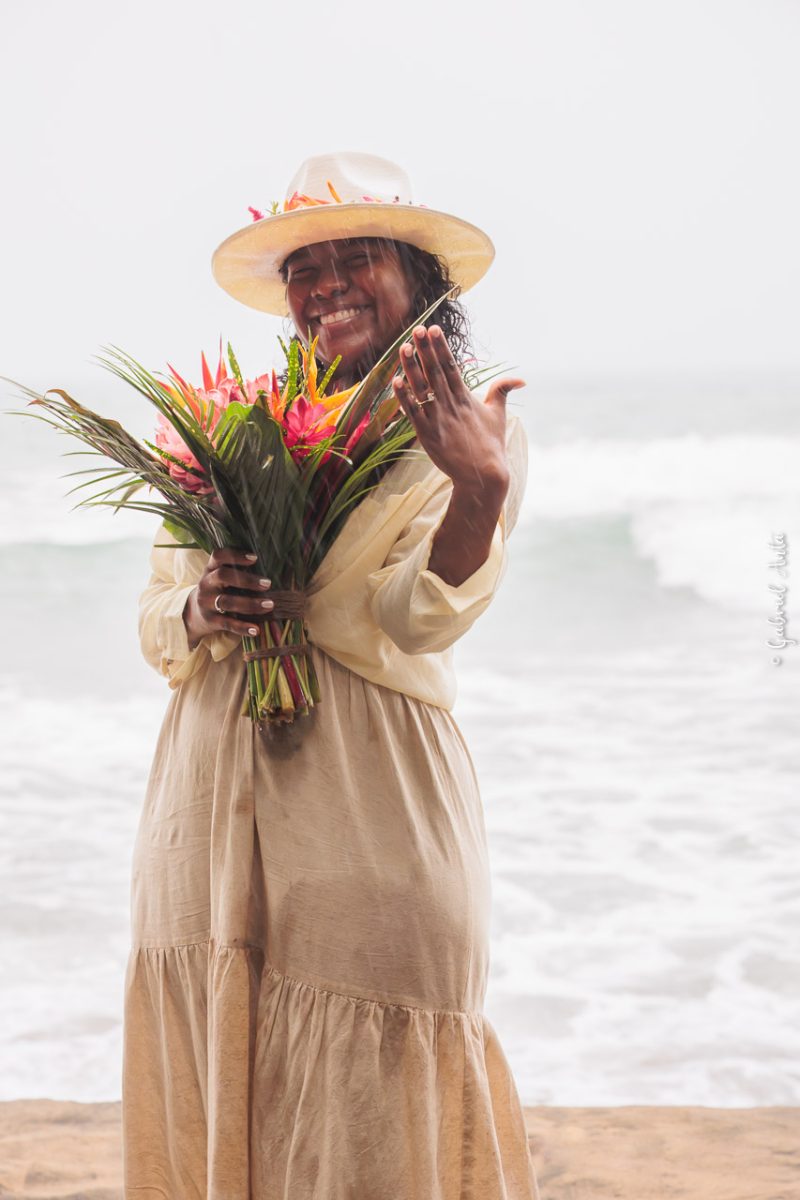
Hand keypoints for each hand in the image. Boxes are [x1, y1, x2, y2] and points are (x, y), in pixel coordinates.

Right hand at [182, 547, 273, 648]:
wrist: (192, 614)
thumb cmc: (216, 590)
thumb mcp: (219, 577)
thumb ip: (236, 571)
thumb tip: (271, 566)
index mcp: (210, 569)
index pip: (218, 556)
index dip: (235, 555)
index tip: (255, 558)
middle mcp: (206, 583)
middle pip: (223, 576)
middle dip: (247, 580)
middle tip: (268, 584)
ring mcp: (206, 602)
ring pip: (227, 602)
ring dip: (250, 604)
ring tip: (269, 605)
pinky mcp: (210, 620)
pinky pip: (228, 624)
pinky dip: (243, 627)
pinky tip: (256, 629)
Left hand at [391, 324, 524, 491]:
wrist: (483, 475)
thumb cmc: (491, 444)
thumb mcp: (498, 414)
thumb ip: (502, 391)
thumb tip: (521, 379)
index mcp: (466, 398)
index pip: (451, 366)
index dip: (441, 347)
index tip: (434, 329)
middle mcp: (451, 405)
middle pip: (435, 372)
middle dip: (426, 349)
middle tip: (418, 329)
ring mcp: (437, 420)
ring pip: (421, 388)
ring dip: (412, 367)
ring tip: (404, 347)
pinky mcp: (427, 435)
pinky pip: (412, 413)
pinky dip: (404, 397)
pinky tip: (396, 381)